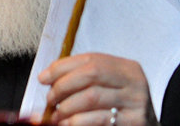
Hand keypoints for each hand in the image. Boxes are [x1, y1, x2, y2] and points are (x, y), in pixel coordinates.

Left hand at [39, 53, 159, 125]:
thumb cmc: (121, 106)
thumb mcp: (108, 86)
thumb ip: (83, 78)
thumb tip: (46, 78)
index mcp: (126, 68)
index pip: (89, 59)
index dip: (62, 67)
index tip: (43, 78)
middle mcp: (134, 82)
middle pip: (91, 74)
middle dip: (63, 85)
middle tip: (50, 98)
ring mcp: (136, 103)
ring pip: (92, 97)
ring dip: (67, 106)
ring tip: (56, 114)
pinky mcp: (133, 122)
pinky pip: (99, 119)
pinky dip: (77, 121)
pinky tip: (67, 123)